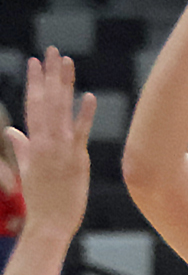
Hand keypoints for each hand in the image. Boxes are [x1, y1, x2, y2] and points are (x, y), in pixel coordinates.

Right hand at [6, 50, 94, 244]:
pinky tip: (88, 96)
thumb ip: (22, 147)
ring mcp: (62, 150)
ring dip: (65, 84)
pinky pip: (81, 133)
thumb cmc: (39, 200)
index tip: (34, 61)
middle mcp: (46, 142)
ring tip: (67, 62)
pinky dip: (85, 114)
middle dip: (49, 74)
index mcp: (34, 143)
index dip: (34, 82)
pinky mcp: (77, 160)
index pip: (33, 105)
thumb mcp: (26, 170)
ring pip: (62, 110)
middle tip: (52, 51)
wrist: (49, 223)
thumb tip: (12, 130)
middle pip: (47, 101)